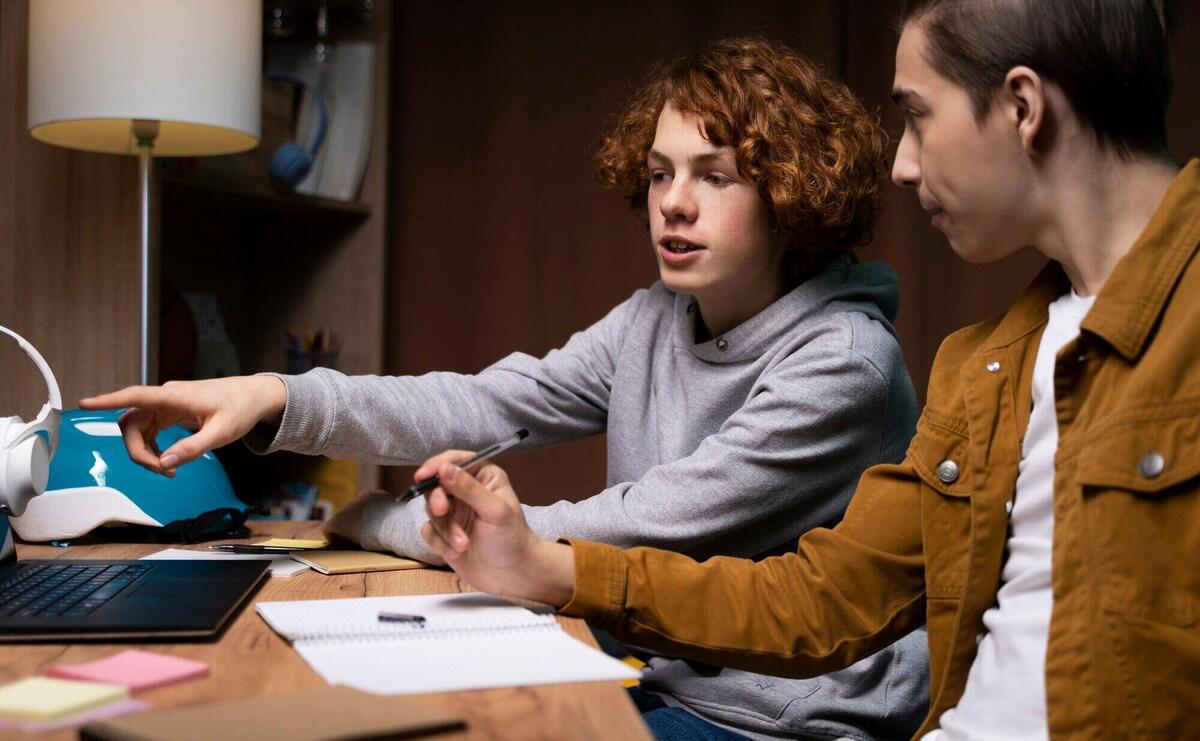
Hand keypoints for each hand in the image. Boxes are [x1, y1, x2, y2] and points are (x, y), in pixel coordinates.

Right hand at [79, 376, 286, 475]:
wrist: (255, 397)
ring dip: (146, 452)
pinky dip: (154, 448)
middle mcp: (166, 397)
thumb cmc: (241, 409)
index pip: (134, 396)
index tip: (84, 403)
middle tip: (163, 472)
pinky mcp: (171, 411)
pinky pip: (150, 431)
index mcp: (175, 396)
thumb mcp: (221, 434)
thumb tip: (165, 463)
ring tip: (170, 470)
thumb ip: (192, 448)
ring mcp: (167, 404)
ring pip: (138, 429)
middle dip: (138, 451)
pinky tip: (170, 460)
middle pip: (131, 423)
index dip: (108, 400)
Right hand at [418, 451, 574, 606]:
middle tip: (442, 511)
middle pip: (436, 485)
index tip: (424, 475)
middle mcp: (466, 491)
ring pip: (431, 510)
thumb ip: (469, 488)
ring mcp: (454, 513)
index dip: (436, 465)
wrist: (513, 575)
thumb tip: (444, 468)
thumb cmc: (512, 538)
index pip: (455, 461)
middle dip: (438, 500)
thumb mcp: (495, 511)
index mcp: (483, 477)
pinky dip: (440, 542)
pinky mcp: (444, 534)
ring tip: (463, 544)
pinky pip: (429, 532)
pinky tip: (457, 552)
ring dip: (445, 529)